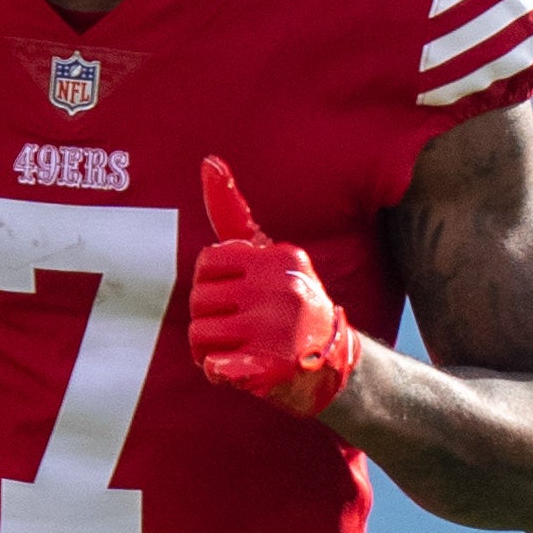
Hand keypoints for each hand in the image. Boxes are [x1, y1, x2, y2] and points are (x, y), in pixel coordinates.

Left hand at [189, 157, 363, 417]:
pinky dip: (218, 371)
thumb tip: (208, 162)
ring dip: (207, 349)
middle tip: (234, 330)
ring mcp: (277, 331)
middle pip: (198, 301)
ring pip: (199, 335)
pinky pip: (219, 367)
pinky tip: (230, 369)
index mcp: (274, 259)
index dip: (211, 283)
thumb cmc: (291, 300)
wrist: (333, 361)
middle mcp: (278, 290)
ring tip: (235, 350)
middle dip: (207, 319)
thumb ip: (235, 215)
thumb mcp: (270, 255)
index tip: (232, 296)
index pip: (207, 262)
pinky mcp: (272, 368)